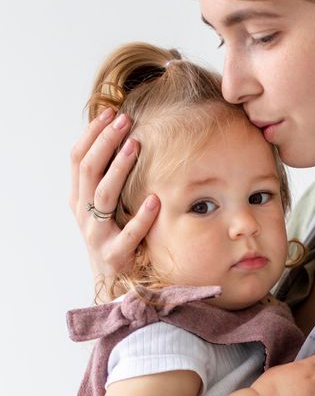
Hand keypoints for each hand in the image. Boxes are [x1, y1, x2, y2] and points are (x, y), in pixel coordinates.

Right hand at [70, 108, 159, 296]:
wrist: (113, 282)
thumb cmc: (113, 237)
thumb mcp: (103, 208)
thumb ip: (107, 179)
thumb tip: (122, 137)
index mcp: (78, 200)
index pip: (77, 159)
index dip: (92, 134)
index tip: (111, 113)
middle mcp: (83, 215)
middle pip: (88, 171)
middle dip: (105, 142)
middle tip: (124, 122)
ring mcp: (97, 236)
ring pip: (103, 196)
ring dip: (119, 169)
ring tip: (135, 146)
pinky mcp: (115, 256)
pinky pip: (128, 235)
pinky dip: (142, 217)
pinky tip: (155, 200)